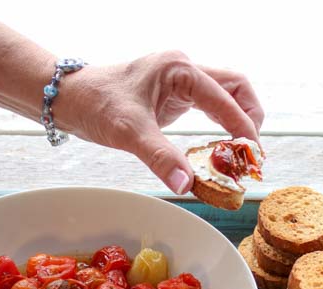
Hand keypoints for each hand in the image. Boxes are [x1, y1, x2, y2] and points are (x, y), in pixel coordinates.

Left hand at [57, 51, 264, 193]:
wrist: (70, 99)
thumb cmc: (96, 104)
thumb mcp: (129, 132)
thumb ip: (160, 157)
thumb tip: (186, 184)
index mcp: (179, 69)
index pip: (226, 98)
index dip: (243, 128)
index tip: (251, 156)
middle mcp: (185, 69)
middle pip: (236, 88)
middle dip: (249, 118)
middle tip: (251, 153)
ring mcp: (181, 81)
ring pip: (226, 95)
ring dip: (238, 120)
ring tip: (241, 153)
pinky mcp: (175, 95)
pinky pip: (210, 106)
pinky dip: (222, 124)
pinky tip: (221, 148)